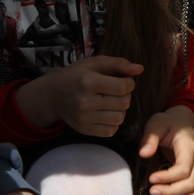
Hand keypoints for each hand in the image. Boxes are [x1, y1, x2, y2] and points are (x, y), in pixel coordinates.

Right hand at [14, 56, 142, 136]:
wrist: (52, 95)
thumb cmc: (77, 76)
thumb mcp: (94, 64)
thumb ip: (118, 64)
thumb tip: (140, 69)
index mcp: (87, 81)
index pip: (123, 87)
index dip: (130, 83)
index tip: (124, 80)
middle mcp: (84, 101)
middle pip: (124, 103)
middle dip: (126, 96)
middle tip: (117, 92)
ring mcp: (83, 117)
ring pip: (120, 118)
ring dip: (121, 110)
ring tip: (112, 102)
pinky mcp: (84, 129)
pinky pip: (111, 130)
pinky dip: (113, 122)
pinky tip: (106, 113)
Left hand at [139, 105, 193, 194]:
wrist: (184, 124)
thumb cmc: (168, 125)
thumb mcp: (156, 124)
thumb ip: (150, 136)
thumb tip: (144, 153)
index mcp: (189, 147)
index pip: (184, 169)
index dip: (168, 177)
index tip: (151, 179)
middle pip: (191, 184)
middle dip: (172, 192)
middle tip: (152, 192)